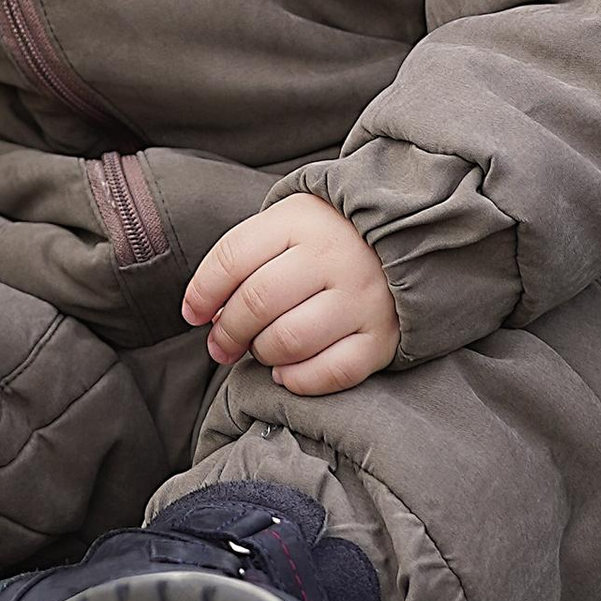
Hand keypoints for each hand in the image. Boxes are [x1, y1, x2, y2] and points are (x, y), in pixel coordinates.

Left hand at [184, 196, 400, 397]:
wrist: (407, 240)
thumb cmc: (328, 238)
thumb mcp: (285, 225)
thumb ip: (244, 260)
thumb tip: (206, 314)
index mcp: (301, 221)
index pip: (232, 258)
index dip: (202, 292)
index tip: (193, 314)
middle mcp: (334, 257)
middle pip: (257, 302)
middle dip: (227, 331)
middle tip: (220, 344)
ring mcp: (362, 298)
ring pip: (289, 340)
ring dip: (261, 353)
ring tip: (260, 349)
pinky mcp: (382, 337)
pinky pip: (331, 372)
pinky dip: (298, 379)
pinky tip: (286, 372)